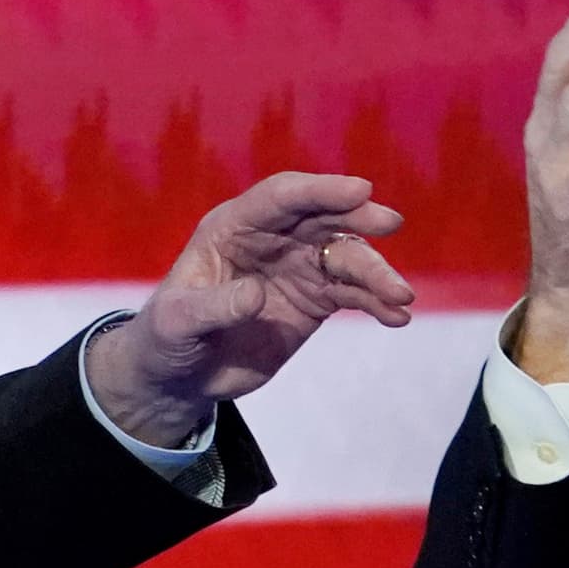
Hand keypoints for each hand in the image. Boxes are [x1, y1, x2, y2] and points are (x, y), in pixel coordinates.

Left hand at [86, 171, 417, 447]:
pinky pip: (352, 294)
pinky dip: (376, 303)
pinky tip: (396, 317)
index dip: (319, 191)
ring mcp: (297, 268)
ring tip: (400, 296)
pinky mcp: (314, 301)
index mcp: (234, 227)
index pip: (281, 198)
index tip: (359, 190)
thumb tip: (256, 294)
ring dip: (375, 273)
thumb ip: (213, 307)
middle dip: (356, 219)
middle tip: (389, 223)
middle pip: (322, 218)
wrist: (182, 377)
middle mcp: (272, 239)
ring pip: (345, 258)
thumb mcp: (177, 322)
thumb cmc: (168, 337)